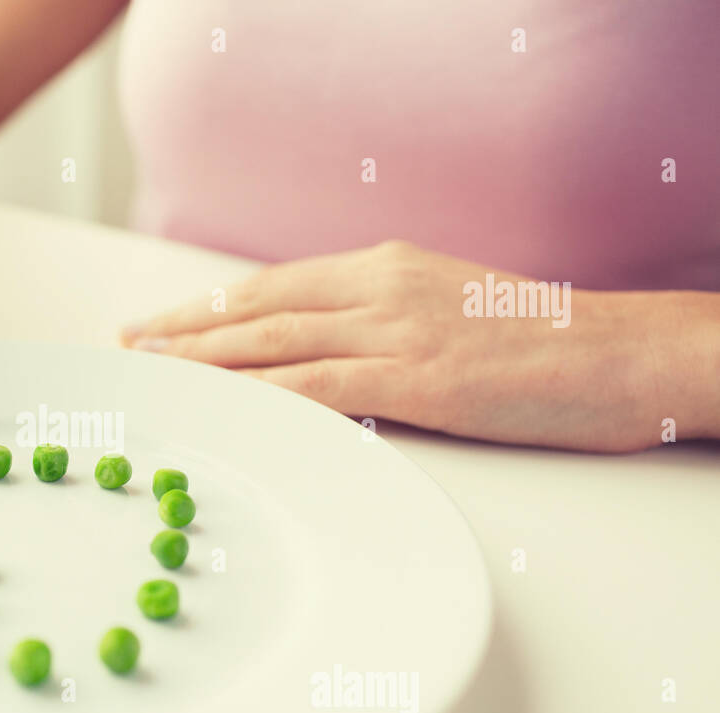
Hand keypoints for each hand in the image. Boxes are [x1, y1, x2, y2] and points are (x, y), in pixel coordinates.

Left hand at [121, 241, 719, 451]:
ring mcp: (395, 330)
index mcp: (383, 269)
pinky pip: (320, 384)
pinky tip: (222, 407)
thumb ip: (381, 321)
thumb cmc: (538, 340)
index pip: (272, 288)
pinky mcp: (418, 378)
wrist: (619, 350)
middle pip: (257, 310)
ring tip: (152, 376)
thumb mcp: (445, 310)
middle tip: (129, 350)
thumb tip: (324, 350)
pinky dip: (261, 394)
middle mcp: (378, 289)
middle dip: (184, 333)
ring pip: (275, 342)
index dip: (207, 310)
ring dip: (205, 361)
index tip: (160, 327)